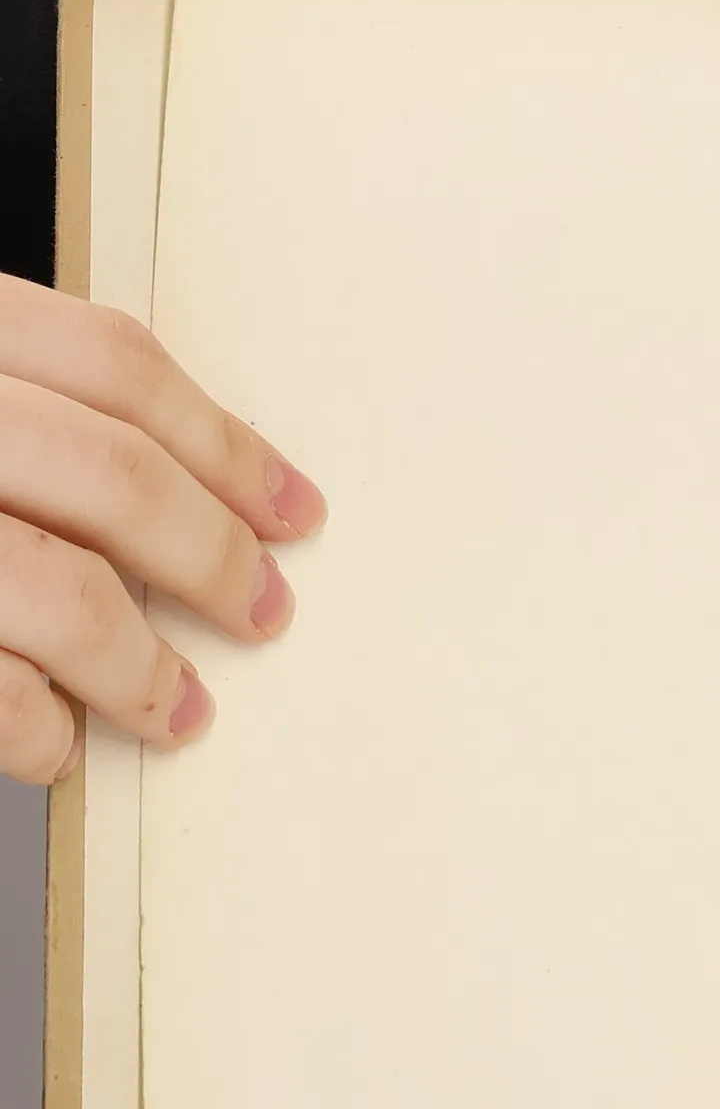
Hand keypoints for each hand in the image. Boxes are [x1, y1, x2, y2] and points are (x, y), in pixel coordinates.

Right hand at [0, 274, 324, 784]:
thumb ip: (32, 416)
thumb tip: (184, 493)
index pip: (115, 366)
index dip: (228, 445)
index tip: (298, 510)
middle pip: (112, 472)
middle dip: (214, 555)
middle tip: (265, 612)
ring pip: (61, 589)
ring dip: (140, 666)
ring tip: (178, 707)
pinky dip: (39, 727)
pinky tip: (57, 742)